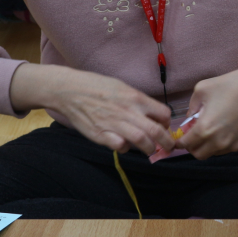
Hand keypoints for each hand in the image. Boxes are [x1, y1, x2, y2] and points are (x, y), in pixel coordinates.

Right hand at [10, 63, 174, 154]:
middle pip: (157, 131)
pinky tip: (124, 145)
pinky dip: (125, 148)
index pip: (163, 113)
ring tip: (150, 150)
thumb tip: (152, 114)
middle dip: (167, 142)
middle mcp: (128, 111)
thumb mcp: (122, 86)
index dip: (167, 123)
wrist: (69, 90)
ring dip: (150, 149)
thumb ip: (137, 100)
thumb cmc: (96, 86)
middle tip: (169, 147)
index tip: (164, 127)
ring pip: (142, 141)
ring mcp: (115, 124)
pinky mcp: (101, 135)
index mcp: (136, 97)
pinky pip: (121, 146)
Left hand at [177, 59, 237, 159]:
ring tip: (209, 129)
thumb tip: (191, 117)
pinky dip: (219, 143)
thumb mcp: (202, 89)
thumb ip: (191, 106)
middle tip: (192, 134)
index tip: (179, 136)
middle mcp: (218, 141)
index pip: (185, 144)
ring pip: (213, 154)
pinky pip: (226, 149)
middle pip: (198, 154)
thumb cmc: (232, 84)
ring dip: (207, 146)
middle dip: (192, 146)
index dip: (179, 141)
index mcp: (205, 129)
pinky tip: (223, 128)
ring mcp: (233, 144)